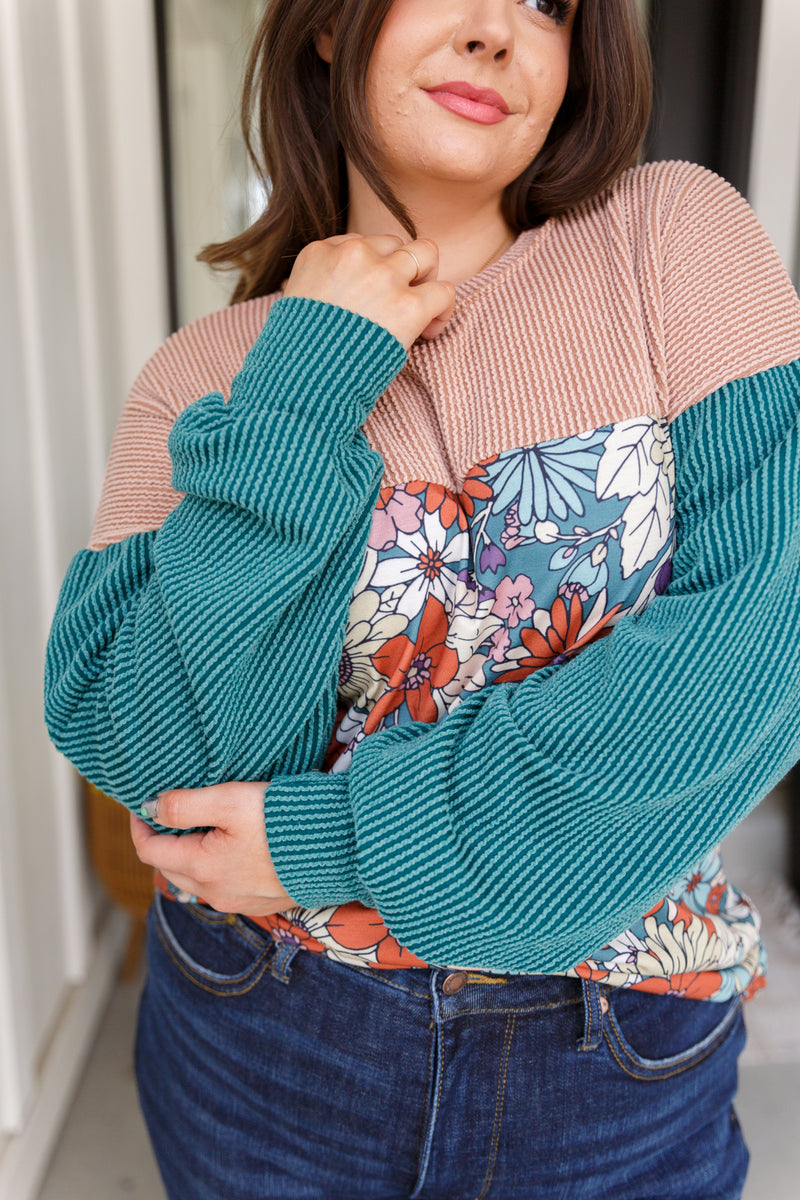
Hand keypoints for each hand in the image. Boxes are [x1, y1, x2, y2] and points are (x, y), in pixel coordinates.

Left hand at [129, 781, 296, 916]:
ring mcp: (238, 902)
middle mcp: (216, 893)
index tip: (141, 804)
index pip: (150, 852)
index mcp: (202, 868)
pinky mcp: (260, 902)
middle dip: (162, 842)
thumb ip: (184, 804)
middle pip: (170, 869)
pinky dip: (214, 866)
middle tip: (167, 813)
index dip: (140, 826)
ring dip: (188, 856)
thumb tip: (150, 808)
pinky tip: (230, 846)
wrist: (338, 846)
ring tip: (198, 826)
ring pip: (197, 880)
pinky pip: (223, 886)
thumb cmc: (283, 820)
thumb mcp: (230, 800)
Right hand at [282, 233, 455, 348]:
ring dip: (427, 280)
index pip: (360, 244)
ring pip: (427, 253)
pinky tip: (429, 330)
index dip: (372, 270)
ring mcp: (383, 277)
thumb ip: (318, 287)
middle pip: (394, 243)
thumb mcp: (293, 306)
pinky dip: (443, 310)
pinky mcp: (407, 305)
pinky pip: (444, 291)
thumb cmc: (295, 356)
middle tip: (398, 301)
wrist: (300, 383)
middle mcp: (353, 256)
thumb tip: (340, 296)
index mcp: (320, 253)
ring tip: (420, 310)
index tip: (370, 300)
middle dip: (402, 268)